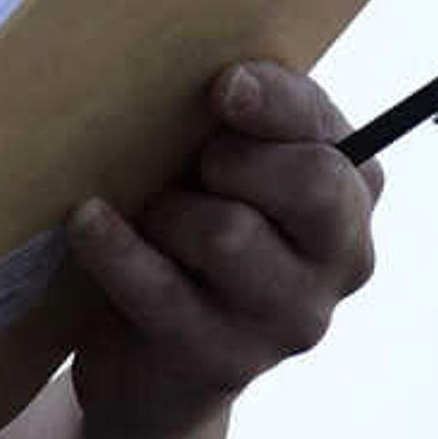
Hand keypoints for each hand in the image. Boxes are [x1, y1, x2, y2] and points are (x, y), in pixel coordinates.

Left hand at [62, 60, 379, 438]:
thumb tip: (211, 76)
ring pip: (230, 235)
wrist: (149, 359)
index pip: (330, 133)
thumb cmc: (188, 229)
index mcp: (350, 192)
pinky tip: (87, 221)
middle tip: (195, 163)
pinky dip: (118, 249)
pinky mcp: (225, 362)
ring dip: (170, 211)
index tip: (224, 84)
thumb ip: (237, 119)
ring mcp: (290, 320)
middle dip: (238, 159)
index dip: (279, 103)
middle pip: (312, 185)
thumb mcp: (221, 166)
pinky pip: (164, 291)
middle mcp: (342, 260)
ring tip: (151, 212)